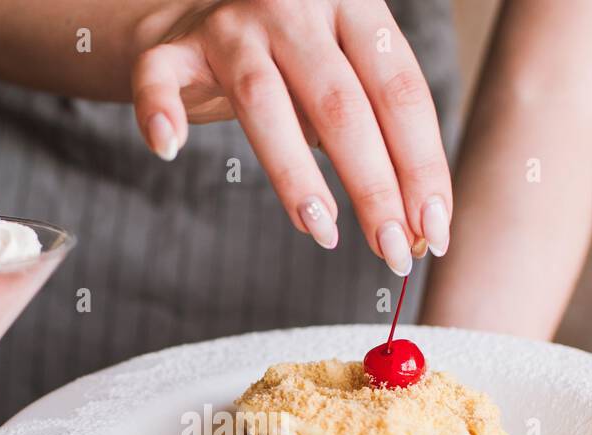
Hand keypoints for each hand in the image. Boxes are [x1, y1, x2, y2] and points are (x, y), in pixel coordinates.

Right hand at [131, 0, 452, 274]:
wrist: (206, 15)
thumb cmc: (295, 63)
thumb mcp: (348, 76)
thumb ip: (378, 134)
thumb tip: (416, 228)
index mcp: (355, 5)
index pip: (400, 92)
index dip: (421, 166)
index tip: (433, 231)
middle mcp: (295, 6)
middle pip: (341, 105)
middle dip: (374, 189)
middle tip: (392, 253)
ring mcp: (230, 24)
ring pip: (262, 103)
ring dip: (295, 177)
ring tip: (323, 232)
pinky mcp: (174, 46)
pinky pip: (158, 78)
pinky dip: (160, 113)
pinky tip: (171, 150)